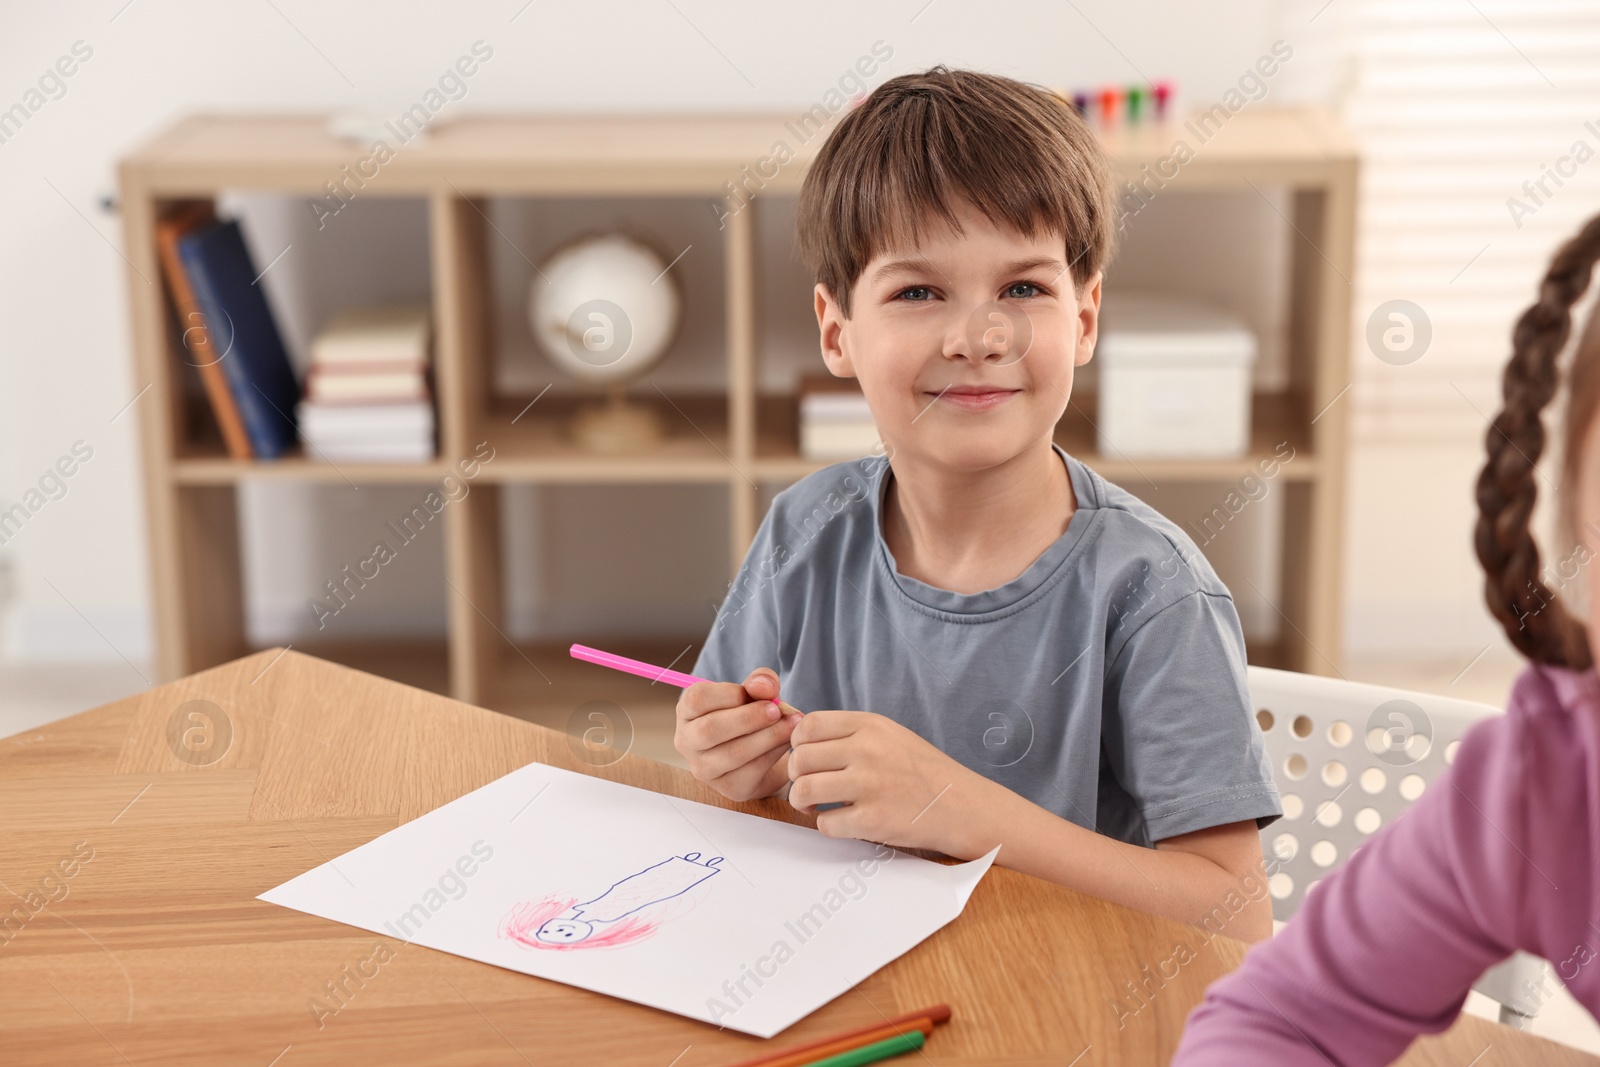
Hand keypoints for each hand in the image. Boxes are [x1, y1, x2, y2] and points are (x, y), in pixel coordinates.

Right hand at [675, 668, 801, 801]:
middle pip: (711, 729)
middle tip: (777, 709)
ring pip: (733, 753)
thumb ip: (760, 681)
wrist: (759, 756)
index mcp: (687, 711)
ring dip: (767, 736)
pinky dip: (774, 752)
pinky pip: (752, 769)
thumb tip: (765, 686)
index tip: (759, 691)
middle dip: (749, 717)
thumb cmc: (749, 717)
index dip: (729, 693)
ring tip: (791, 724)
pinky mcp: (728, 786)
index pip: (697, 699)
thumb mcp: (754, 692)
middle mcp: (687, 741)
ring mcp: (704, 768)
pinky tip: (788, 740)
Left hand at [786, 711, 1003, 856]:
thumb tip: (800, 737)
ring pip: (803, 790)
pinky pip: (824, 823)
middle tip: (809, 787)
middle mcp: (867, 751)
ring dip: (802, 802)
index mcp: (870, 726)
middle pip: (799, 758)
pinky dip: (826, 826)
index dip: (797, 744)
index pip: (808, 725)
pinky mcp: (872, 820)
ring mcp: (870, 785)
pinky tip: (842, 822)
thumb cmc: (921, 771)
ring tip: (815, 806)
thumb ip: (849, 734)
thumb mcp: (889, 735)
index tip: (806, 758)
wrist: (961, 805)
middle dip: (795, 776)